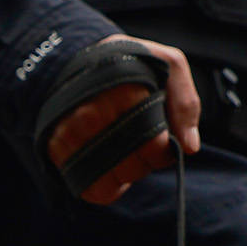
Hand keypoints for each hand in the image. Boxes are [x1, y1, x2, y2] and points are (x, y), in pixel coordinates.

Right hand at [42, 35, 201, 205]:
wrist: (83, 57)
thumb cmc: (132, 63)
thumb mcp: (169, 66)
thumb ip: (186, 104)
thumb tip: (189, 147)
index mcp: (124, 92)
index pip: (153, 147)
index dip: (164, 152)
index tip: (162, 141)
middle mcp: (93, 113)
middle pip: (131, 167)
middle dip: (144, 164)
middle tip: (142, 147)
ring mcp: (71, 132)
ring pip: (108, 183)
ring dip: (123, 177)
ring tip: (125, 156)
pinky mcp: (56, 146)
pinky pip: (86, 188)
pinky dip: (103, 187)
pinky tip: (110, 169)